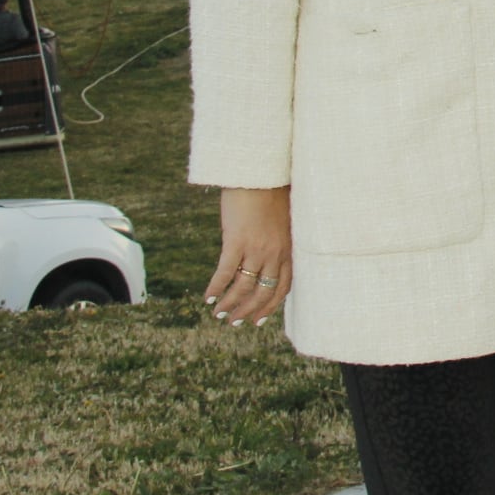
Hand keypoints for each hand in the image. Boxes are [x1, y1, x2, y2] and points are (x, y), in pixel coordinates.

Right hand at [207, 186, 292, 326]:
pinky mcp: (236, 241)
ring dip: (229, 304)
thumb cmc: (270, 193)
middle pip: (262, 293)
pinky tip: (207, 296)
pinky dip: (215, 287)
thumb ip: (277, 241)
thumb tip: (266, 257)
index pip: (282, 288)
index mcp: (287, 250)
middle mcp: (274, 254)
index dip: (269, 307)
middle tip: (234, 322)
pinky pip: (225, 272)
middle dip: (247, 311)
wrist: (260, 173)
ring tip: (218, 313)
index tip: (258, 319)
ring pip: (243, 287)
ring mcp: (256, 249)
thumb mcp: (282, 222)